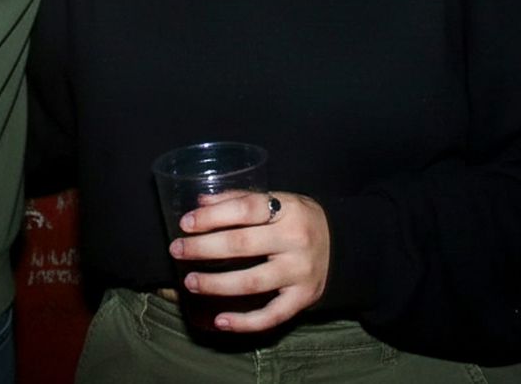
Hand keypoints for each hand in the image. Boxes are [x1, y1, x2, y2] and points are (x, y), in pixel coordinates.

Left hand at [169, 190, 328, 331]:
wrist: (343, 246)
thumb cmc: (299, 220)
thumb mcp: (279, 200)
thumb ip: (241, 199)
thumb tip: (200, 202)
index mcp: (289, 209)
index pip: (246, 209)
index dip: (212, 216)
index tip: (185, 223)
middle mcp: (296, 240)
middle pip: (241, 245)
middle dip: (203, 248)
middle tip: (177, 250)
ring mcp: (300, 272)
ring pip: (251, 282)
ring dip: (215, 284)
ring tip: (190, 282)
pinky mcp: (303, 299)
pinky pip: (271, 315)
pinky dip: (244, 321)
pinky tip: (220, 320)